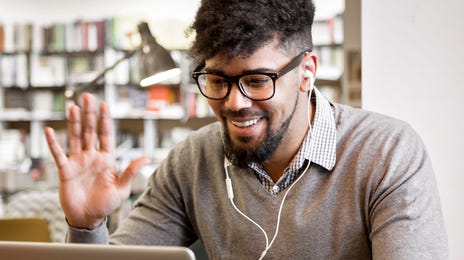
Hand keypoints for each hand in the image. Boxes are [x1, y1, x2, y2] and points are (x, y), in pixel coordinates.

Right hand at [44, 93, 147, 228]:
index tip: (103, 104)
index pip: (105, 134)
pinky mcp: (65, 170)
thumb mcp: (121, 188)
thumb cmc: (106, 204)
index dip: (105, 119)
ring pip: (75, 137)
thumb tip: (146, 157)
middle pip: (90, 130)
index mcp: (107, 158)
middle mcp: (92, 156)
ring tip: (72, 106)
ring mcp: (78, 161)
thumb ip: (131, 172)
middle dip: (89, 113)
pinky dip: (53, 143)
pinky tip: (49, 131)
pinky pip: (58, 154)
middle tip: (87, 96)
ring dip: (74, 122)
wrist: (88, 218)